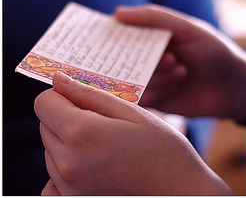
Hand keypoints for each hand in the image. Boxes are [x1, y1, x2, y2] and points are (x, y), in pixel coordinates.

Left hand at [34, 72, 231, 194]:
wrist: (182, 195)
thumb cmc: (165, 152)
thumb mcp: (135, 114)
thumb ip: (91, 95)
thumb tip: (58, 79)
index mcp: (82, 133)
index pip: (44, 103)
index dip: (64, 95)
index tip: (86, 99)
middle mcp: (68, 162)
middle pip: (46, 126)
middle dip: (69, 118)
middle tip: (107, 125)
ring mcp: (68, 188)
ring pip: (50, 151)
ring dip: (70, 144)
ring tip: (109, 149)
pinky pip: (52, 182)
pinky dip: (66, 173)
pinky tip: (94, 170)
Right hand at [115, 4, 245, 122]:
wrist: (236, 86)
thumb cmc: (215, 50)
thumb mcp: (188, 28)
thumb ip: (154, 18)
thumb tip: (116, 12)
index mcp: (153, 37)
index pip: (121, 34)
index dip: (109, 36)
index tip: (96, 39)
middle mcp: (148, 58)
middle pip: (121, 60)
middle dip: (138, 59)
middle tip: (166, 57)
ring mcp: (151, 81)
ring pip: (130, 80)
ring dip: (155, 75)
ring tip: (181, 69)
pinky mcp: (156, 102)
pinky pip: (140, 99)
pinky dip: (156, 91)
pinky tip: (178, 84)